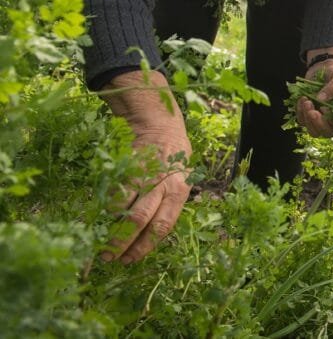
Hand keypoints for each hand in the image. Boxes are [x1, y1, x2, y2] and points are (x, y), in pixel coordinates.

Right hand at [100, 69, 191, 264]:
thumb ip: (167, 205)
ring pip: (122, 209)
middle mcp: (162, 184)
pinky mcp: (125, 167)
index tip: (130, 260)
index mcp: (180, 191)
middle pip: (140, 221)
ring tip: (100, 246)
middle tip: (110, 259)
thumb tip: (147, 238)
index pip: (163, 226)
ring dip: (109, 231)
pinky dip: (104, 211)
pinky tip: (99, 222)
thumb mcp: (180, 181)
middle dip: (123, 243)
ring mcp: (141, 175)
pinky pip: (112, 194)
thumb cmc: (173, 161)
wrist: (160, 125)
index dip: (145, 246)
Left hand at [296, 57, 332, 137]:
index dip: (331, 123)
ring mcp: (319, 118)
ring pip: (312, 130)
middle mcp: (332, 120)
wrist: (324, 67)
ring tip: (306, 100)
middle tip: (312, 110)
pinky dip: (299, 111)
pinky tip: (302, 98)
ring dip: (306, 118)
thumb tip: (320, 99)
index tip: (325, 108)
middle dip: (316, 123)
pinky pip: (301, 120)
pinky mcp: (307, 114)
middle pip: (324, 133)